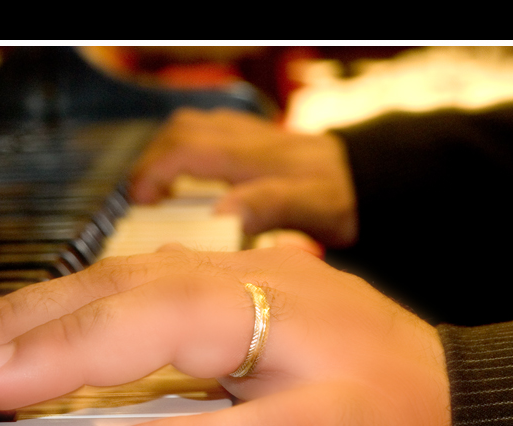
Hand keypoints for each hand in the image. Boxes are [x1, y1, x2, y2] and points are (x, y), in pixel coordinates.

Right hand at [129, 108, 358, 247]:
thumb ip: (266, 207)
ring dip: (168, 151)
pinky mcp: (260, 139)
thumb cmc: (343, 199)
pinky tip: (193, 173)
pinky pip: (213, 130)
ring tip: (159, 187)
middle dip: (151, 160)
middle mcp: (248, 139)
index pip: (184, 152)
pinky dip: (191, 147)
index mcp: (253, 158)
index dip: (152, 176)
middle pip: (180, 131)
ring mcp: (253, 135)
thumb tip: (219, 213)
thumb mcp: (310, 210)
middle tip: (141, 198)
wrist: (373, 180)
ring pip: (194, 125)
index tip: (140, 205)